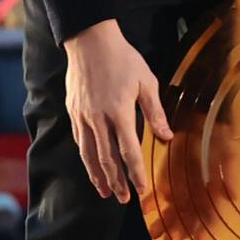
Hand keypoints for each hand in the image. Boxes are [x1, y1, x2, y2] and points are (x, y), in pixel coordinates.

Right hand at [65, 19, 171, 203]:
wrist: (89, 40)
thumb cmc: (122, 58)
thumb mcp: (146, 82)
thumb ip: (155, 112)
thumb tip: (166, 136)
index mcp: (119, 112)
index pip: (128, 151)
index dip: (136, 173)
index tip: (142, 190)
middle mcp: (98, 119)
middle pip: (107, 159)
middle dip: (117, 182)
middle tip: (125, 199)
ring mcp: (82, 116)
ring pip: (89, 154)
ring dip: (98, 176)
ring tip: (105, 191)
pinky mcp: (73, 111)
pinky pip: (79, 140)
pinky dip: (86, 157)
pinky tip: (91, 165)